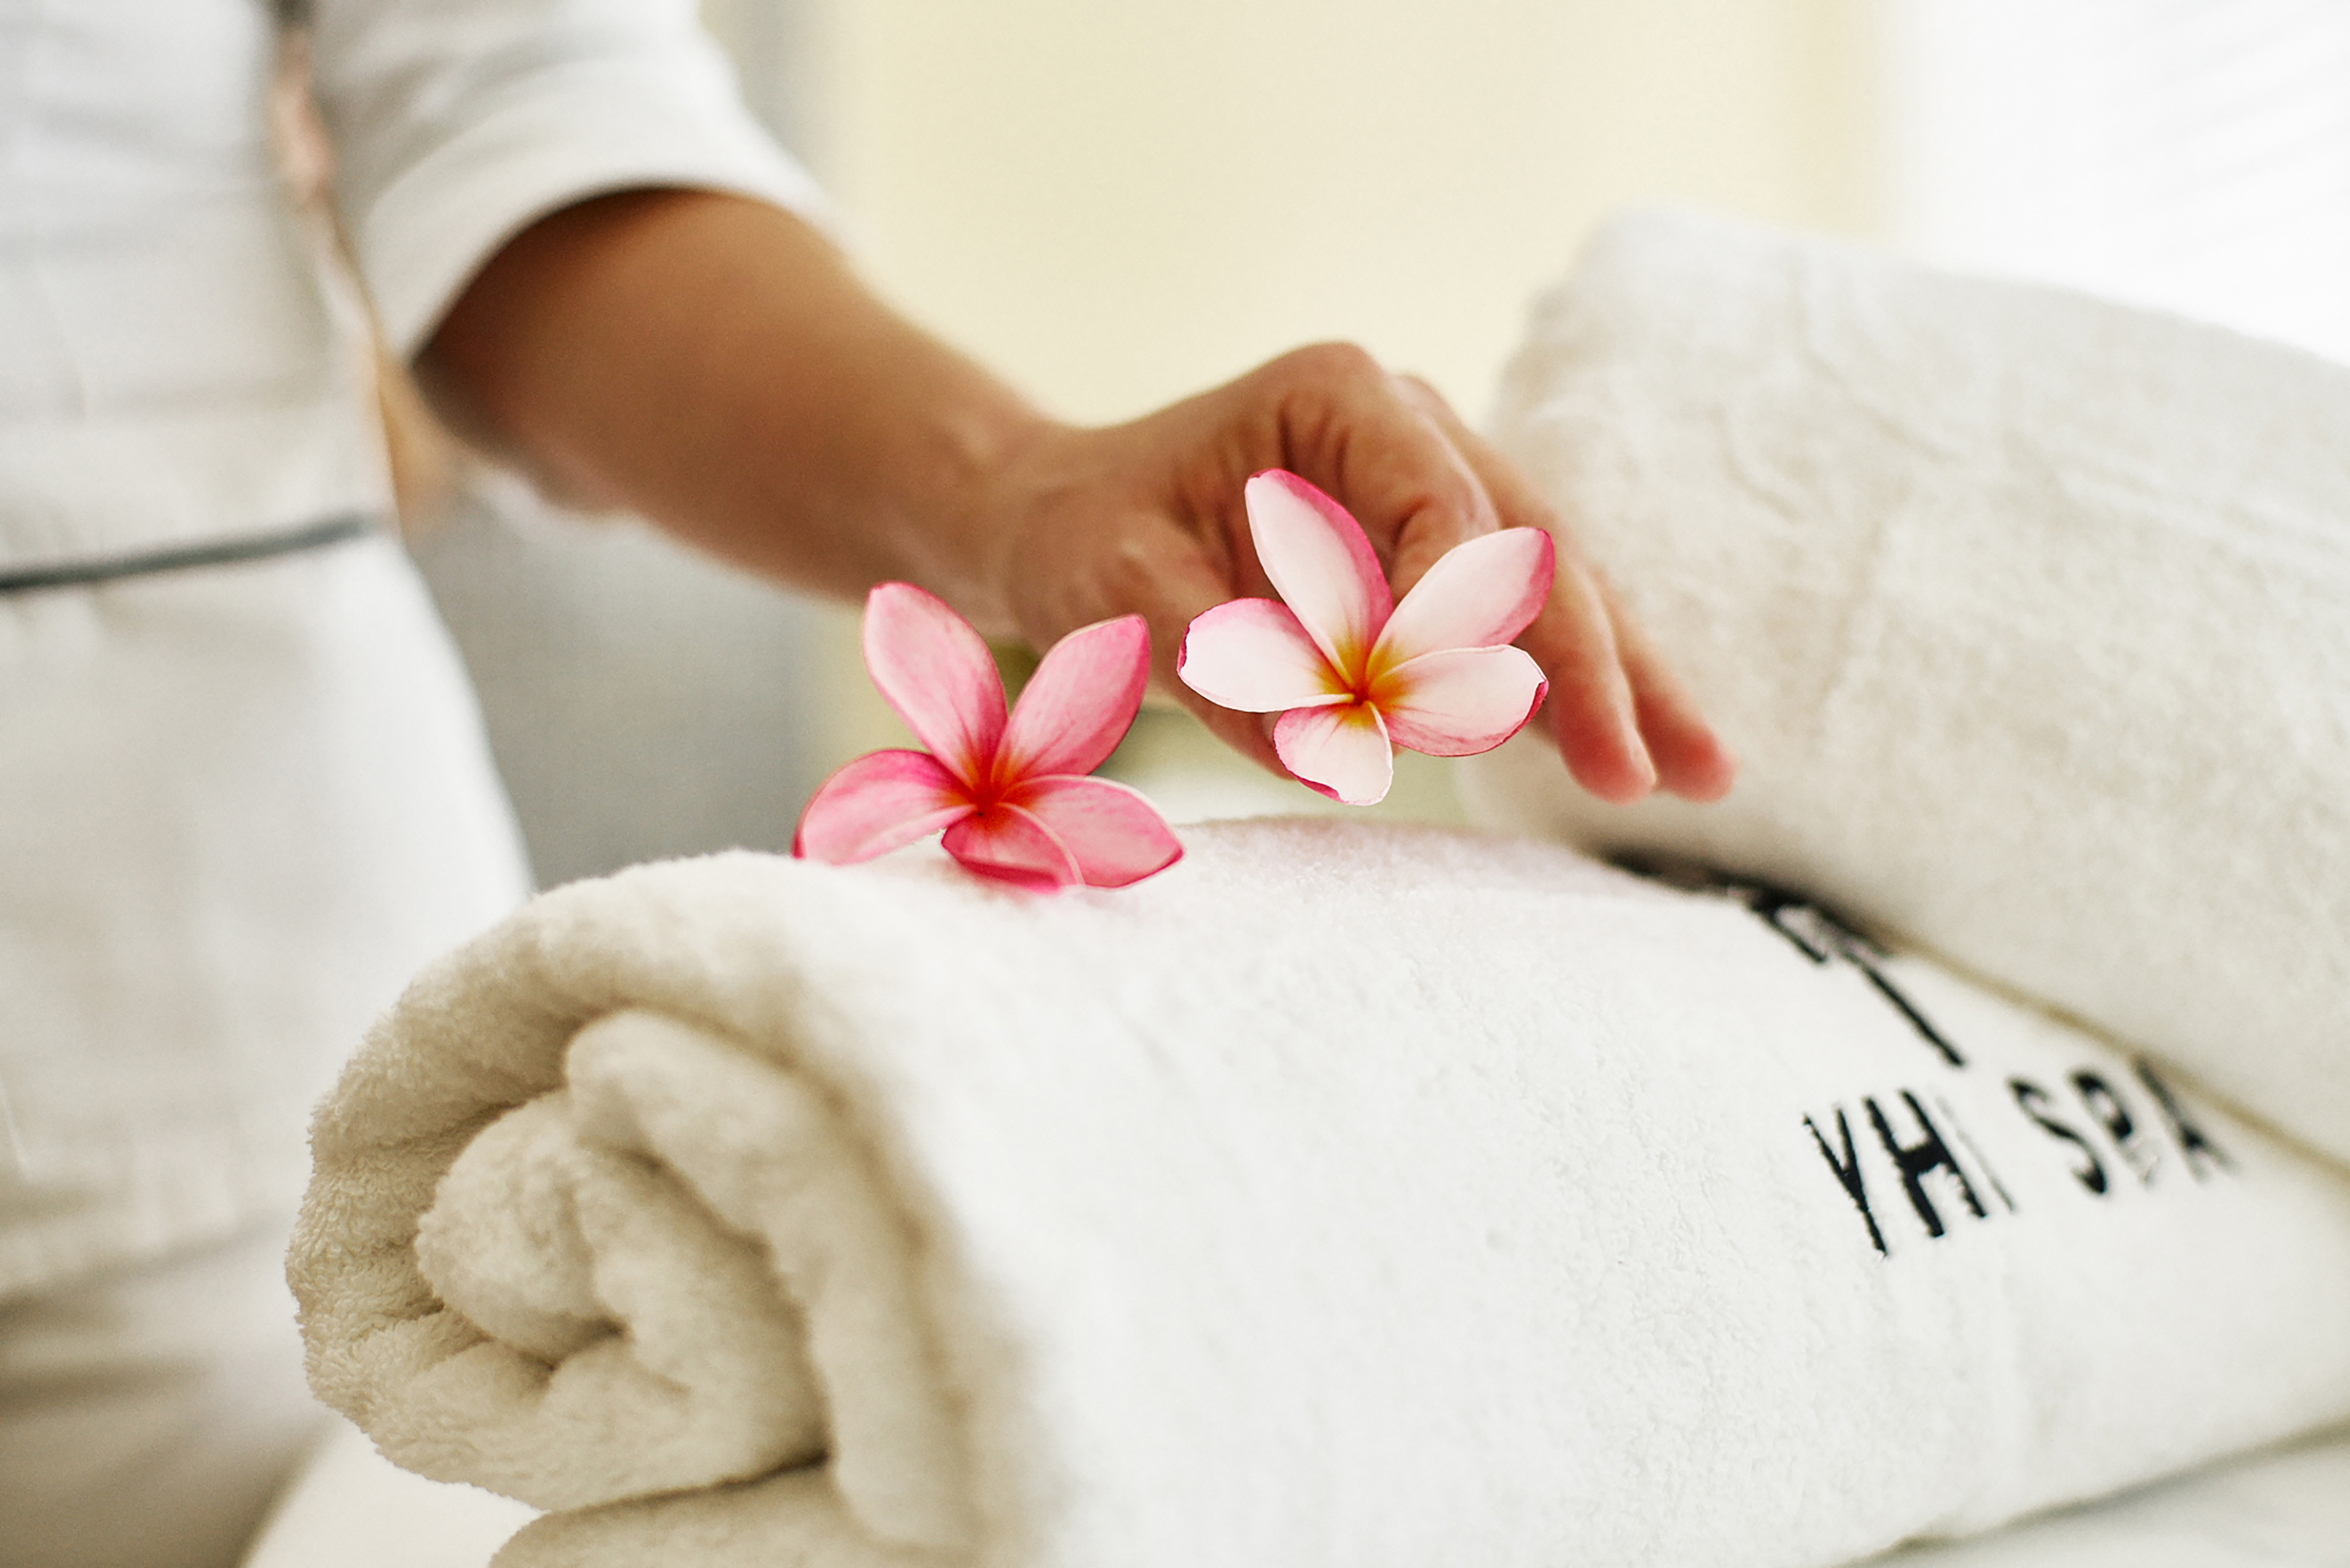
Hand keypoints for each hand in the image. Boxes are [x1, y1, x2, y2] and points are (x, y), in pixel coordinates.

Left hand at [975, 343, 1735, 803]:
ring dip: (1621, 683)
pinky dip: (1577, 689)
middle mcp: (1412, 426)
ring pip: (1554, 586)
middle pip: (1530, 547)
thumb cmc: (1085, 537)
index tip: (1476, 712)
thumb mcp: (1121, 586)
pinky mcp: (1442, 555)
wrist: (1065, 520)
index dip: (1470, 615)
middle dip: (1586, 665)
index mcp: (1340, 397)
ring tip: (1700, 774)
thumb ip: (1218, 656)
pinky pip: (1523, 622)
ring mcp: (1442, 485)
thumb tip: (1329, 748)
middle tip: (1633, 771)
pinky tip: (1646, 750)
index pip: (1444, 502)